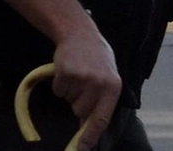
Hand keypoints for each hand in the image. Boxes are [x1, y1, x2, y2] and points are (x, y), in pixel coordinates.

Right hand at [51, 30, 120, 150]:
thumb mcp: (107, 77)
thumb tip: (87, 126)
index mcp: (114, 87)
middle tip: (84, 84)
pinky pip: (58, 90)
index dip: (91, 136)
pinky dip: (60, 84)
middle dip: (78, 103)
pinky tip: (68, 69)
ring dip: (70, 92)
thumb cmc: (96, 58)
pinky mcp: (66, 73)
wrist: (81, 34)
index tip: (82, 149)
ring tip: (78, 74)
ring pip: (68, 100)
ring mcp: (83, 78)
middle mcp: (100, 84)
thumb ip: (101, 101)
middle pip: (81, 111)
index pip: (102, 118)